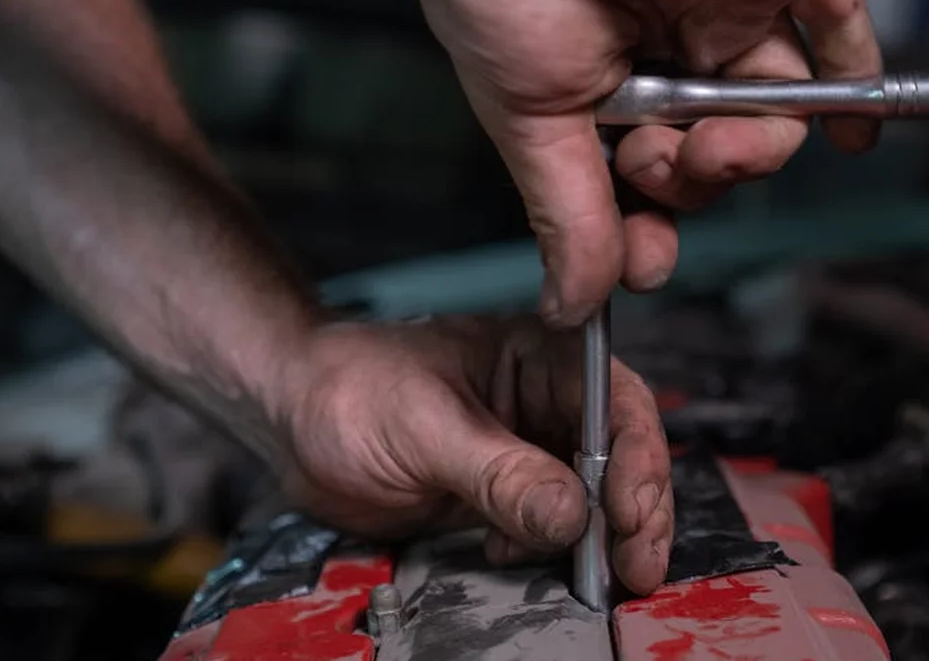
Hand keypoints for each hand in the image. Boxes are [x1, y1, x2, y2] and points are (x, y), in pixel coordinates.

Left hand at [266, 315, 672, 594]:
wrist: (292, 418)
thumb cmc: (349, 387)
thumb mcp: (424, 425)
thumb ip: (497, 471)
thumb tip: (571, 514)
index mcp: (539, 356)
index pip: (616, 403)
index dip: (636, 461)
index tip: (630, 517)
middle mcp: (544, 403)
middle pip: (619, 458)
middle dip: (632, 513)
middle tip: (634, 567)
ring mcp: (525, 454)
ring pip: (590, 501)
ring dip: (594, 541)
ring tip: (585, 572)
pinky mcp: (501, 498)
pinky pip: (546, 530)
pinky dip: (546, 552)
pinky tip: (507, 553)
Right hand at [391, 0, 881, 325]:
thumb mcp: (527, 119)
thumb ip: (569, 215)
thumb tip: (573, 303)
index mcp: (603, 84)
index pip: (650, 180)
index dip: (650, 229)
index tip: (641, 263)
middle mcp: (667, 50)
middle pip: (715, 153)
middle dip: (689, 185)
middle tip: (651, 173)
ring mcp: (723, 8)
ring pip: (774, 112)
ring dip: (749, 154)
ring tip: (710, 145)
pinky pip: (837, 27)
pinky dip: (855, 84)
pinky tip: (857, 128)